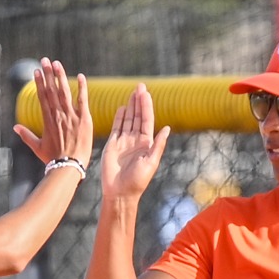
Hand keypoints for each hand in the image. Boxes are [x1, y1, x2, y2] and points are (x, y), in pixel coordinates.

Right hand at [12, 58, 92, 169]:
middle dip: (48, 74)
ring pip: (64, 92)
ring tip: (57, 63)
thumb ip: (26, 135)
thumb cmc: (53, 159)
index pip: (42, 97)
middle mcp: (58, 115)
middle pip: (51, 90)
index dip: (39, 83)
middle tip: (45, 60)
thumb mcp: (37, 147)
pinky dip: (82, 88)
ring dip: (60, 76)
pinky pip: (82, 100)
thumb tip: (15, 127)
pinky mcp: (84, 119)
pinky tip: (80, 76)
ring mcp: (71, 116)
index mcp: (47, 120)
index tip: (36, 71)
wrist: (69, 166)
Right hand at [98, 82, 169, 201]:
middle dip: (139, 102)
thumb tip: (166, 128)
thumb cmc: (137, 181)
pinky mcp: (112, 145)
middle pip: (137, 117)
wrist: (120, 192)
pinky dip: (119, 117)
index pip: (146, 120)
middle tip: (140, 86)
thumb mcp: (151, 162)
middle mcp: (135, 141)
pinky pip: (116, 128)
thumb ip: (158, 145)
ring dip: (130, 106)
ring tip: (133, 93)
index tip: (146, 93)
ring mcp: (123, 142)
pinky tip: (122, 108)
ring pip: (127, 120)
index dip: (146, 106)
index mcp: (146, 144)